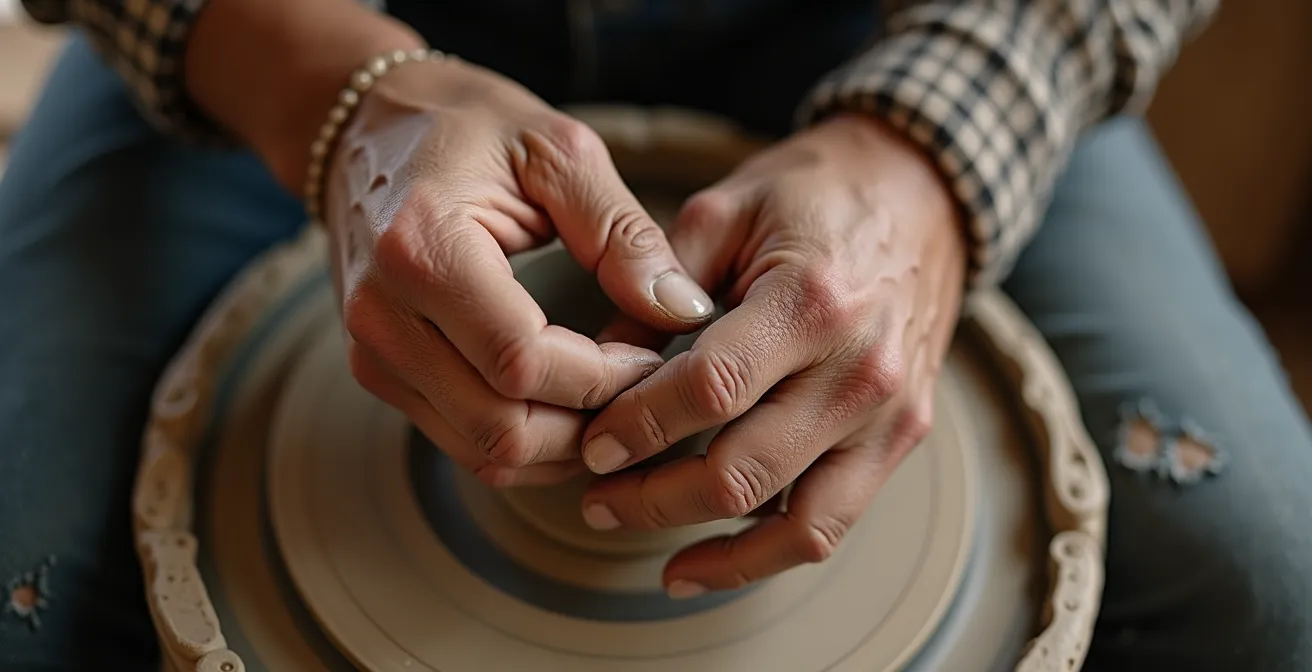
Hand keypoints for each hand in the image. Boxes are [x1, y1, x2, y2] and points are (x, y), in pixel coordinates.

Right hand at [321, 58, 714, 486]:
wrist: (365, 126)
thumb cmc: (469, 125)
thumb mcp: (559, 152)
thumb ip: (623, 236)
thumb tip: (684, 311)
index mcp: (423, 248)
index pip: (522, 361)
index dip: (603, 378)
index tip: (651, 355)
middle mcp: (382, 313)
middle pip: (502, 427)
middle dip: (590, 425)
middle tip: (645, 388)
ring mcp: (373, 352)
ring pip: (483, 451)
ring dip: (564, 448)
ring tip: (617, 401)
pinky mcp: (379, 372)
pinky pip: (462, 443)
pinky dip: (528, 444)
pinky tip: (572, 408)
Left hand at [578, 114, 966, 595]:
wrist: (922, 190)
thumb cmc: (815, 192)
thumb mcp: (725, 210)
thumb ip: (657, 289)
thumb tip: (598, 368)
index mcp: (811, 300)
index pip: (710, 390)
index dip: (638, 427)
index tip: (591, 442)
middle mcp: (860, 369)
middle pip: (742, 470)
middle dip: (651, 496)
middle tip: (596, 494)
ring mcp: (890, 413)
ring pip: (793, 523)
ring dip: (705, 544)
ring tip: (643, 538)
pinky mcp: (903, 438)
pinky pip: (831, 523)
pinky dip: (764, 556)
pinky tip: (703, 562)